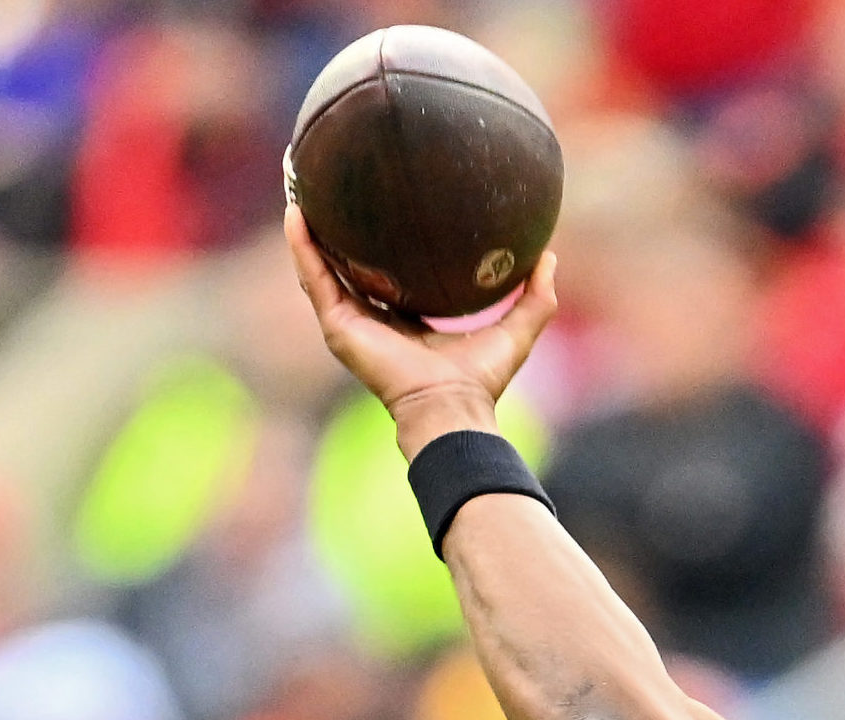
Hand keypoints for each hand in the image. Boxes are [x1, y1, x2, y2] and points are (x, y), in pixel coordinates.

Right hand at [283, 205, 559, 459]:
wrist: (451, 406)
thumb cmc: (482, 379)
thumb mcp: (517, 329)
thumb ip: (536, 296)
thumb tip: (548, 255)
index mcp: (408, 321)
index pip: (391, 276)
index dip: (386, 246)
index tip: (388, 209)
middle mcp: (374, 320)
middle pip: (349, 268)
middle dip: (339, 232)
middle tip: (335, 189)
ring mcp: (351, 323)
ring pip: (321, 269)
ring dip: (308, 233)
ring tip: (302, 189)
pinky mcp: (338, 325)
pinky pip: (313, 278)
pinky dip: (302, 248)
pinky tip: (295, 214)